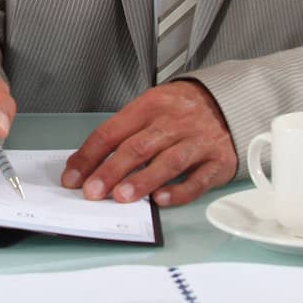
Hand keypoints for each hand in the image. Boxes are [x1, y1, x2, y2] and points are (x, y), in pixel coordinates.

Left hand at [62, 80, 235, 206]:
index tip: (73, 177)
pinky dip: (180, 191)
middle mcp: (173, 122)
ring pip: (167, 162)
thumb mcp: (149, 109)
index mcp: (149, 106)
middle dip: (111, 171)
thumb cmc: (181, 110)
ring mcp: (197, 142)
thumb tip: (89, 164)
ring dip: (143, 180)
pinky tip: (163, 200)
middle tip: (92, 191)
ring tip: (122, 197)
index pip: (112, 132)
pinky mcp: (218, 161)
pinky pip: (199, 178)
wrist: (229, 102)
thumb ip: (123, 133)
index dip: (89, 156)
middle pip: (137, 147)